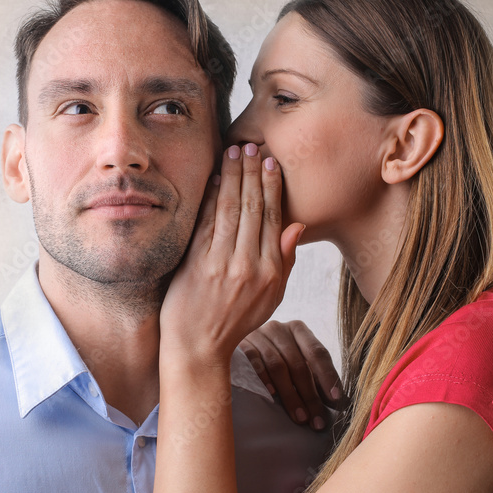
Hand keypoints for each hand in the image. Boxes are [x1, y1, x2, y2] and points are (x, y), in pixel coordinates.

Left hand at [159, 143, 305, 367]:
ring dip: (233, 177)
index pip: (274, 218)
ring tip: (234, 152)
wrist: (197, 346)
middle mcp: (248, 265)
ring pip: (231, 210)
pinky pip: (207, 222)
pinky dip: (212, 197)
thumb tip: (296, 225)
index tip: (270, 162)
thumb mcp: (271, 298)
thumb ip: (285, 260)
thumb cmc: (234, 321)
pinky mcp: (196, 263)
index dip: (272, 186)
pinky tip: (216, 178)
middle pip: (254, 208)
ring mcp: (220, 263)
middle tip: (252, 145)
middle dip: (253, 172)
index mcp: (270, 271)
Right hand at [240, 320, 348, 430]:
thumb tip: (342, 403)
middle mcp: (279, 328)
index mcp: (298, 330)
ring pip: (278, 366)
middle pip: (298, 364)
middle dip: (310, 395)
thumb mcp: (299, 361)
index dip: (328, 377)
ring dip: (290, 395)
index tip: (336, 401)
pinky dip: (264, 379)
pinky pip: (254, 363)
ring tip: (300, 417)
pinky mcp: (241, 345)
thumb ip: (317, 378)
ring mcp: (258, 335)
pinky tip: (272, 395)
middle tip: (317, 421)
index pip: (317, 353)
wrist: (239, 343)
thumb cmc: (277, 358)